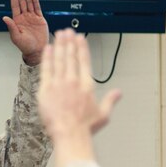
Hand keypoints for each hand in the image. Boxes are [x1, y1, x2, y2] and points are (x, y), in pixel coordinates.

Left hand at [3, 0, 48, 65]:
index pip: (15, 6)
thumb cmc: (25, 46)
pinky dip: (35, 2)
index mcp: (17, 21)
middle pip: (21, 2)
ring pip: (29, 3)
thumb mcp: (16, 37)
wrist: (37, 51)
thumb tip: (4, 18)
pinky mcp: (40, 19)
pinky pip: (37, 8)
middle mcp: (24, 17)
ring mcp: (32, 17)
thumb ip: (11, 27)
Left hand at [39, 29, 121, 166]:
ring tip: (58, 35)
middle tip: (67, 32)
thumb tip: (119, 93)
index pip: (84, 62)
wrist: (69, 135)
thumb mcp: (103, 114)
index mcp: (87, 86)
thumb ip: (110, 101)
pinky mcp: (46, 90)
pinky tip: (47, 49)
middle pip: (70, 57)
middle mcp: (73, 81)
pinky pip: (46, 70)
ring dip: (58, 46)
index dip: (82, 48)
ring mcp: (59, 85)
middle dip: (69, 42)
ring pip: (58, 60)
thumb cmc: (85, 128)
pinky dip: (47, 58)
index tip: (80, 38)